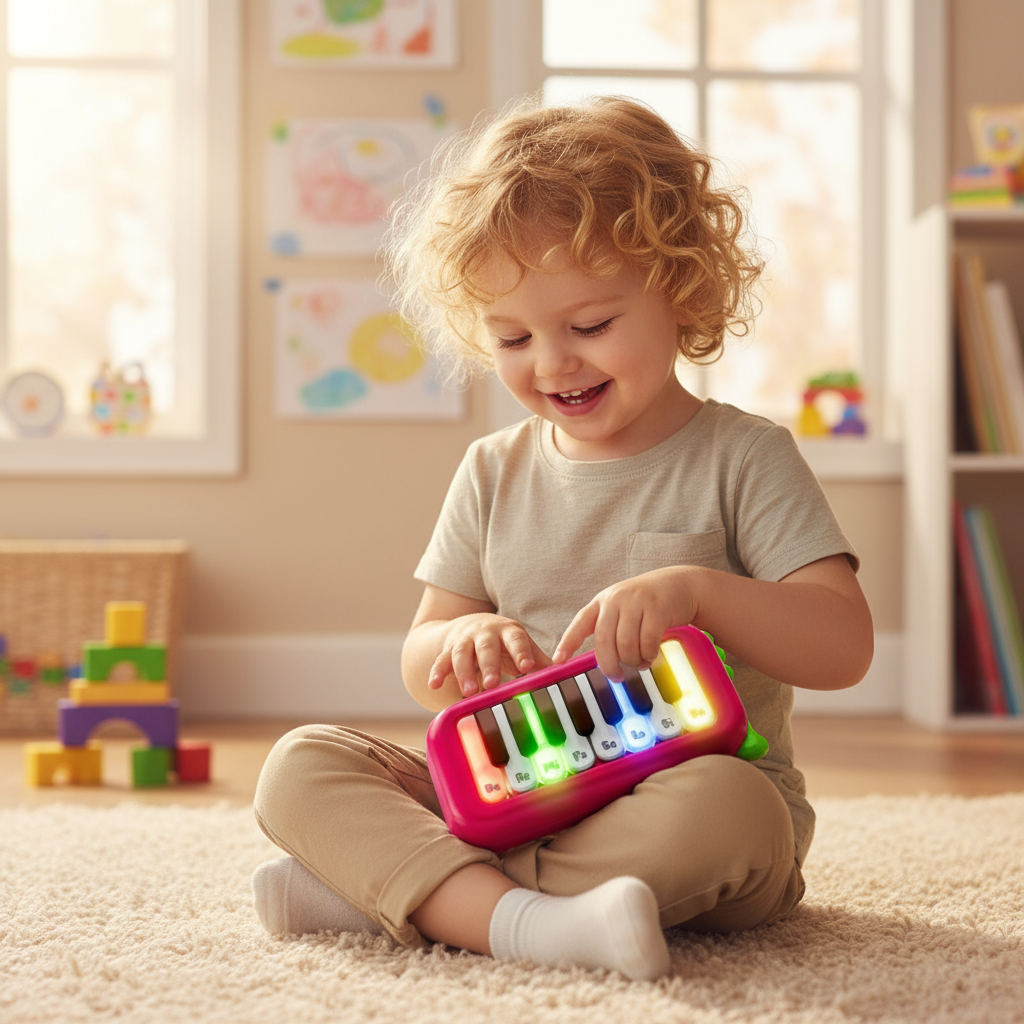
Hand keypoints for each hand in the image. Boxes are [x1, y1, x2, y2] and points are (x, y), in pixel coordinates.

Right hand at [428, 613, 551, 696]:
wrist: (468, 624)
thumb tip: (563, 672)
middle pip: (486, 647)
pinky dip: (437, 672)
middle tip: (493, 684)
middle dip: (489, 665)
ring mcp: (464, 640)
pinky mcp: (448, 649)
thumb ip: (538, 659)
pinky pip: (441, 660)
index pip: (516, 639)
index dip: (521, 652)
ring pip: (462, 654)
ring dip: (464, 672)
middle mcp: (484, 633)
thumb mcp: (519, 644)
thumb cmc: (502, 640)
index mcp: (507, 631)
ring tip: (469, 691)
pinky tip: (433, 685)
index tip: (528, 668)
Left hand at [552, 568, 699, 680]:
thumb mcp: (622, 607)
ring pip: (626, 645)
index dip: (568, 643)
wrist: (679, 584)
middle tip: (616, 677)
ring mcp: (636, 602)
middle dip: (609, 665)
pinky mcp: (657, 609)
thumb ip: (609, 626)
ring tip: (640, 663)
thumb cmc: (647, 603)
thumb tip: (603, 660)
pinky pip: (648, 642)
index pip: (580, 622)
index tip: (558, 661)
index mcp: (602, 601)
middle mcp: (615, 599)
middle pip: (603, 641)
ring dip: (633, 661)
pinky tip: (651, 656)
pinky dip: (648, 655)